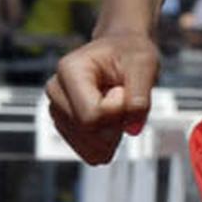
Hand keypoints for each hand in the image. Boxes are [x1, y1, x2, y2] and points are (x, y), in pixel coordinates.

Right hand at [45, 32, 159, 164]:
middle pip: (89, 131)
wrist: (122, 50)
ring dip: (113, 133)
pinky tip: (112, 121)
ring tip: (116, 105)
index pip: (92, 115)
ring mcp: (57, 110)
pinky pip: (89, 151)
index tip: (122, 88)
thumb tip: (132, 130)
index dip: (118, 110)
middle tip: (123, 97)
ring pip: (89, 145)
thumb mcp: (144, 65)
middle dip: (116, 123)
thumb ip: (140, 97)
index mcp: (70, 70)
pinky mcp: (64, 125)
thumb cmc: (131, 52)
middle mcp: (56, 91)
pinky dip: (108, 142)